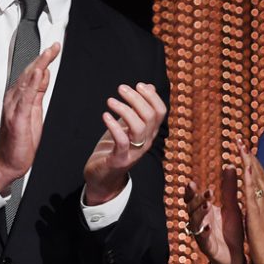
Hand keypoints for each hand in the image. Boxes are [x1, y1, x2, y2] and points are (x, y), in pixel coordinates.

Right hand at [0, 43, 60, 193]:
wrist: (7, 161)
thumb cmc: (19, 139)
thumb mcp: (34, 111)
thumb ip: (38, 92)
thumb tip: (44, 74)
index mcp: (19, 97)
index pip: (32, 74)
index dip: (43, 60)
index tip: (54, 49)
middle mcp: (15, 99)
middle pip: (30, 73)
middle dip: (43, 58)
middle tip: (54, 46)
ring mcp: (15, 107)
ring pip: (27, 81)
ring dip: (38, 66)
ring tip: (48, 53)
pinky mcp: (18, 118)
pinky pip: (26, 98)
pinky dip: (32, 84)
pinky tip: (38, 73)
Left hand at [83, 82, 166, 203]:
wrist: (103, 178)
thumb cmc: (114, 149)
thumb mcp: (127, 125)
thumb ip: (138, 108)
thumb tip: (149, 86)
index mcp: (149, 133)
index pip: (160, 111)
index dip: (152, 96)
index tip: (138, 85)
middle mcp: (146, 142)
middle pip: (150, 116)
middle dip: (136, 98)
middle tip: (121, 88)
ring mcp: (134, 152)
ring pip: (139, 127)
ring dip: (124, 109)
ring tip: (110, 101)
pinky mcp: (120, 160)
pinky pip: (122, 141)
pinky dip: (113, 126)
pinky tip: (105, 116)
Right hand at [183, 166, 244, 263]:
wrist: (236, 257)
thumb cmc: (231, 231)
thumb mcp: (232, 207)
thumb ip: (229, 188)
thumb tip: (230, 165)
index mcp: (204, 211)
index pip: (193, 199)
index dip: (191, 191)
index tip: (192, 182)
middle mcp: (199, 222)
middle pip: (192, 209)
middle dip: (195, 200)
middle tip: (202, 192)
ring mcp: (202, 235)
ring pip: (195, 223)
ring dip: (199, 214)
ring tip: (206, 206)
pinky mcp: (208, 248)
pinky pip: (203, 240)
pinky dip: (204, 233)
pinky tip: (207, 228)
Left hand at [237, 138, 263, 263]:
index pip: (262, 178)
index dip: (254, 163)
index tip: (246, 149)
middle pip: (259, 174)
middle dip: (249, 157)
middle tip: (240, 142)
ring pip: (256, 180)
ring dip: (248, 163)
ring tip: (241, 148)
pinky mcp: (257, 214)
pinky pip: (252, 193)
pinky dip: (249, 180)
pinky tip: (245, 168)